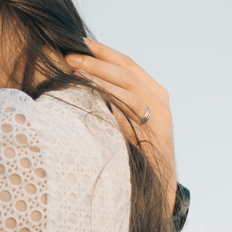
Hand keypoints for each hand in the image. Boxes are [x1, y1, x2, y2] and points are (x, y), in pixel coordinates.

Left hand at [65, 40, 175, 206]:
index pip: (127, 64)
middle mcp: (160, 101)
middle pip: (127, 71)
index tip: (79, 42)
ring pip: (130, 88)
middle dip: (97, 61)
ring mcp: (162, 118)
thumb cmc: (135, 155)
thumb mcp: (124, 123)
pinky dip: (112, 102)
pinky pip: (132, 113)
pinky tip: (92, 95)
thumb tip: (79, 80)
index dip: (103, 51)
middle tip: (70, 55)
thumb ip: (112, 103)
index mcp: (153, 93)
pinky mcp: (158, 135)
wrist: (158, 190)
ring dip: (101, 77)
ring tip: (76, 71)